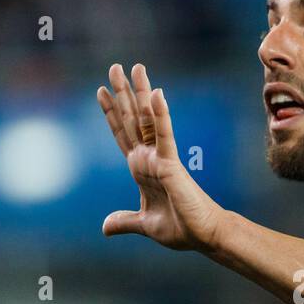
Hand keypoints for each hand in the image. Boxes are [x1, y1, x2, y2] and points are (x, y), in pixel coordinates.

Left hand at [97, 63, 226, 251]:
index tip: (101, 90)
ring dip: (142, 93)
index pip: (122, 134)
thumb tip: (105, 227)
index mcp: (141, 169)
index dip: (111, 113)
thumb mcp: (145, 224)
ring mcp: (160, 158)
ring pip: (148, 119)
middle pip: (132, 119)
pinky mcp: (171, 164)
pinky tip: (157, 93)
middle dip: (123, 93)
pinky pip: (164, 136)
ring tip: (136, 67)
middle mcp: (149, 158)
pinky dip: (161, 115)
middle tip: (115, 66)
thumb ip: (125, 221)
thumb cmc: (181, 228)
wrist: (202, 236)